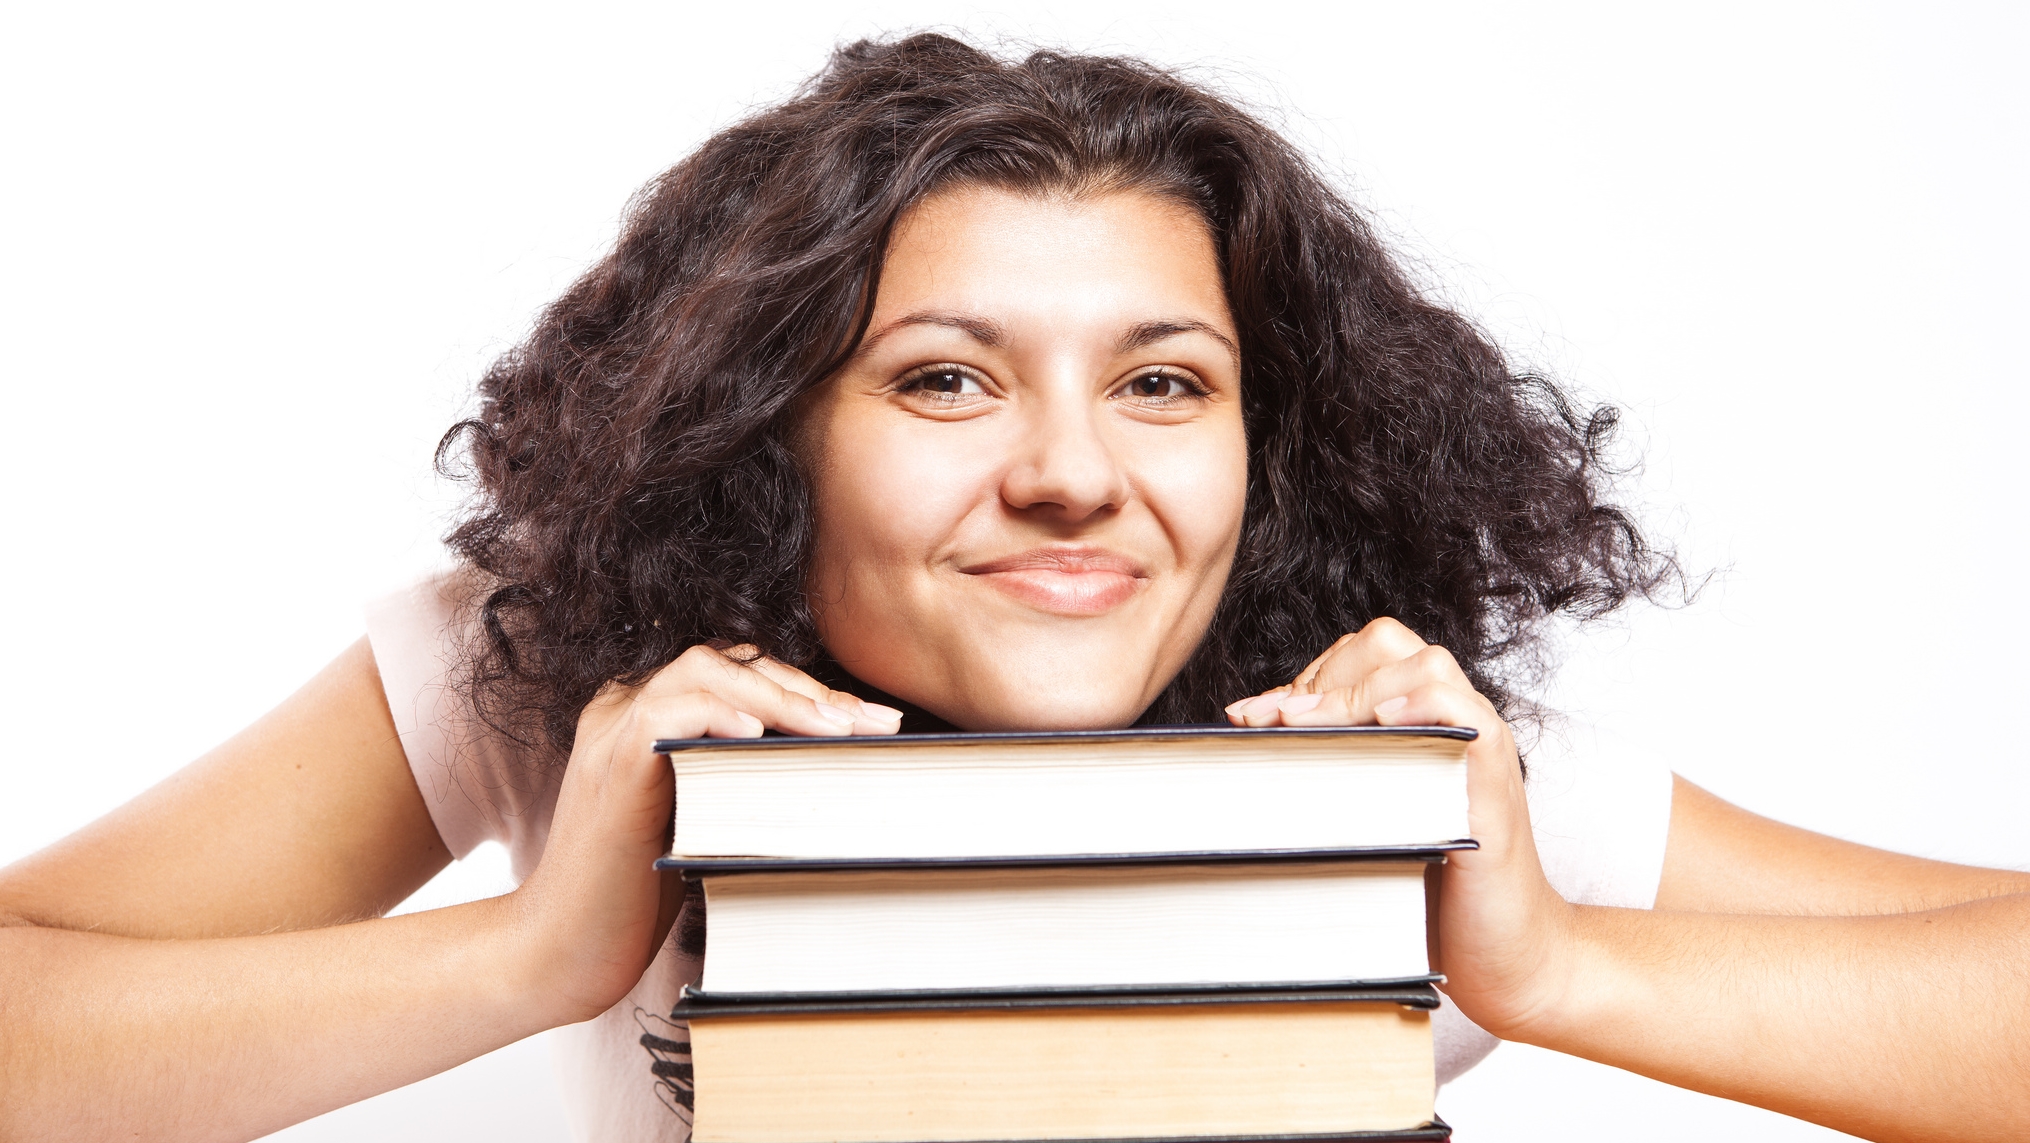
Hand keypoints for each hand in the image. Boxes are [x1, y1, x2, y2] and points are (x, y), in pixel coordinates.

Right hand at [506, 645, 901, 1024]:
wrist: (562, 950)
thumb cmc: (638, 896)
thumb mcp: (707, 821)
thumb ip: (745, 780)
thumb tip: (833, 765)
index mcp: (653, 716)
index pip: (742, 675)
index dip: (810, 691)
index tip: (874, 723)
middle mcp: (629, 708)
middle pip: (732, 663)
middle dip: (810, 688)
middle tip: (874, 724)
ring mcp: (614, 731)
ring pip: (704, 672)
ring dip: (780, 696)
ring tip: (837, 729)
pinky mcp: (609, 765)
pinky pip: (665, 713)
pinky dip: (718, 715)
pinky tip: (760, 737)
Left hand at [1222, 619, 1576, 1038]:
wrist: (1505, 957)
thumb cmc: (1427, 891)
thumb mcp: (1363, 818)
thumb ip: (1327, 768)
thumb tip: (1253, 724)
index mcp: (1419, 723)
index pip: (1360, 657)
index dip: (1303, 677)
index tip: (1251, 716)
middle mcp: (1452, 723)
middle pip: (1388, 646)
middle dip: (1320, 677)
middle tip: (1274, 724)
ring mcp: (1479, 748)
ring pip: (1425, 665)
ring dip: (1353, 690)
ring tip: (1301, 726)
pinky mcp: (1494, 784)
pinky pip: (1464, 713)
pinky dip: (1420, 703)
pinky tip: (1380, 724)